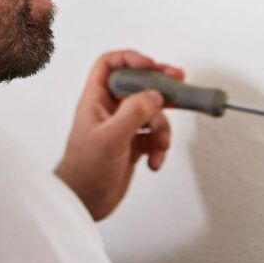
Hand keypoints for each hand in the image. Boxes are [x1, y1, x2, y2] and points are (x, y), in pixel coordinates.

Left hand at [55, 50, 182, 220]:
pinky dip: (159, 147)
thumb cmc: (84, 171)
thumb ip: (133, 112)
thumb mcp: (110, 138)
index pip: (110, 65)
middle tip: (179, 84)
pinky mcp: (132, 145)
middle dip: (160, 86)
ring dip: (162, 128)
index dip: (131, 59)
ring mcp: (122, 127)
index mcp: (96, 100)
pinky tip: (153, 161)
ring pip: (152, 113)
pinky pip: (154, 136)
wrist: (84, 203)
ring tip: (159, 145)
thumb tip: (154, 95)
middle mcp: (109, 110)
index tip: (151, 65)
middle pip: (138, 85)